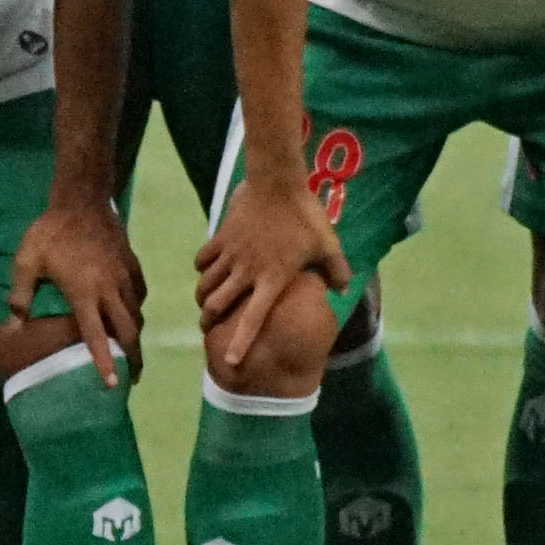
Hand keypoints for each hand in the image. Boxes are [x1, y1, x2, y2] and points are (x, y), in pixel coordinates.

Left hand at [12, 197, 145, 383]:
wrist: (81, 198)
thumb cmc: (51, 231)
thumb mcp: (27, 260)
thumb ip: (20, 293)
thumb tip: (13, 322)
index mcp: (84, 293)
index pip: (97, 336)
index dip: (105, 362)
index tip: (113, 385)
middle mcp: (109, 290)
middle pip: (129, 331)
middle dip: (133, 358)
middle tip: (132, 378)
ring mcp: (124, 276)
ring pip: (137, 313)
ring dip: (136, 334)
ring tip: (131, 349)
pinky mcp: (131, 264)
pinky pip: (139, 293)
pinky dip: (137, 307)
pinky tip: (131, 311)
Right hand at [193, 172, 347, 372]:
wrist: (277, 181)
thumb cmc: (305, 215)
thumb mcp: (328, 244)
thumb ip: (337, 270)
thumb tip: (342, 290)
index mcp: (273, 279)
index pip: (252, 319)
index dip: (240, 343)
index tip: (230, 363)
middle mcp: (247, 271)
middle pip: (217, 304)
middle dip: (209, 320)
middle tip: (208, 327)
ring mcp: (231, 253)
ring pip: (206, 284)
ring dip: (203, 296)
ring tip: (205, 303)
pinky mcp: (222, 237)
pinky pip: (203, 259)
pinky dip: (202, 268)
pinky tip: (205, 270)